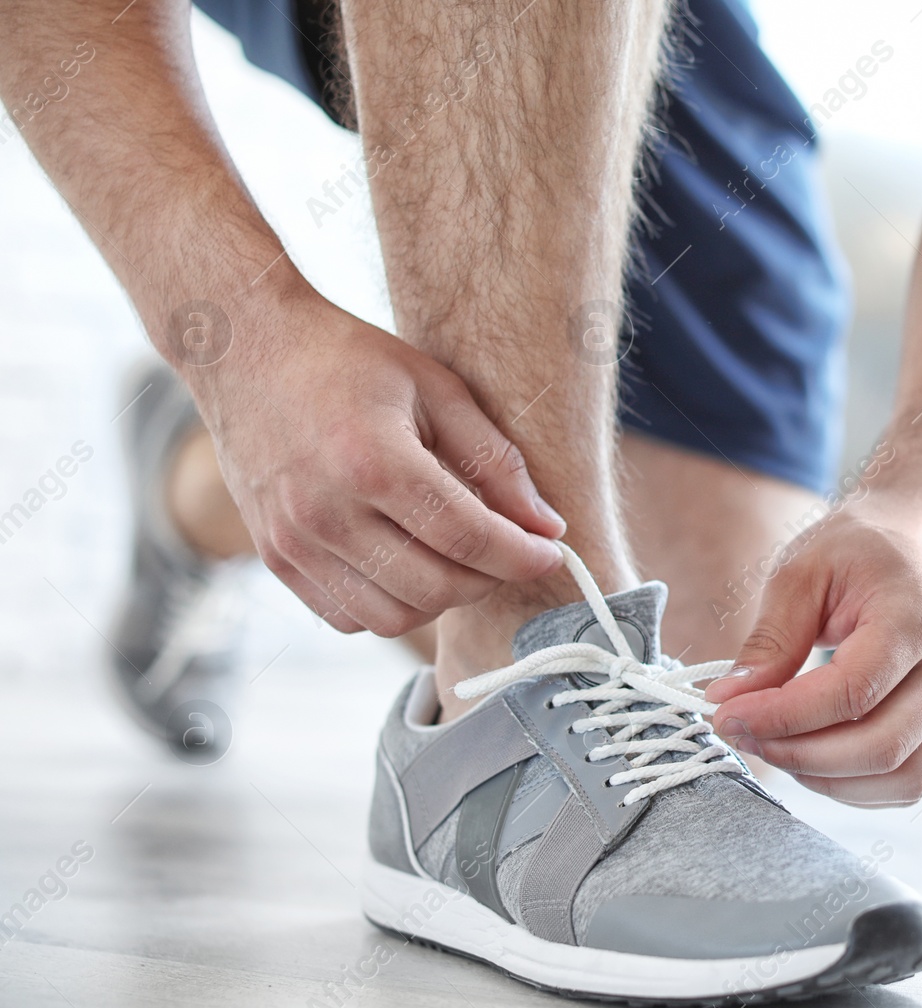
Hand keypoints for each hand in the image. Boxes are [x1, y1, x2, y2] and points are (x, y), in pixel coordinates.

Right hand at [185, 289, 565, 635]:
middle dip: (489, 579)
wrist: (243, 348)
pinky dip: (390, 604)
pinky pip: (347, 617)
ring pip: (392, 616)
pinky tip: (408, 564)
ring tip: (459, 558)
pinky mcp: (273, 558)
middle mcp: (327, 512)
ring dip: (441, 599)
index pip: (469, 538)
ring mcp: (293, 542)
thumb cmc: (347, 359)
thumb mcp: (436, 387)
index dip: (522, 555)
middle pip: (436, 588)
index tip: (552, 551)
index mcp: (373, 461)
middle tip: (507, 551)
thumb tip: (547, 525)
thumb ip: (496, 460)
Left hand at [704, 506, 921, 806]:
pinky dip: (855, 787)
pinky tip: (811, 759)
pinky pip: (909, 781)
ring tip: (774, 747)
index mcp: (916, 615)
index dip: (784, 716)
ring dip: (827, 780)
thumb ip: (770, 640)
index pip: (853, 691)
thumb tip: (728, 702)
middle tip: (742, 735)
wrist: (919, 538)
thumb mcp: (802, 570)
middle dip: (799, 755)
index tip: (728, 716)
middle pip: (882, 745)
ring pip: (902, 777)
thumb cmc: (859, 548)